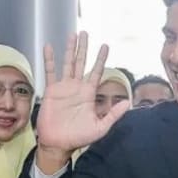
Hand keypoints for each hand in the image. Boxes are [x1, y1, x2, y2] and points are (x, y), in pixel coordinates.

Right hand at [35, 32, 129, 168]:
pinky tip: (49, 47)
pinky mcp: (51, 91)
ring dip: (70, 50)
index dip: (100, 59)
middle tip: (86, 33)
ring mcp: (63, 88)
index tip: (105, 46)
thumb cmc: (78, 138)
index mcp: (88, 94)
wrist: (58, 144)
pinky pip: (50, 72)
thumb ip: (113, 115)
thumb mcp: (100, 128)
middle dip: (84, 48)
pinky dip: (49, 60)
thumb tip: (128, 103)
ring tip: (73, 35)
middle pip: (81, 63)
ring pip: (68, 64)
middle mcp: (77, 88)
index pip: (96, 72)